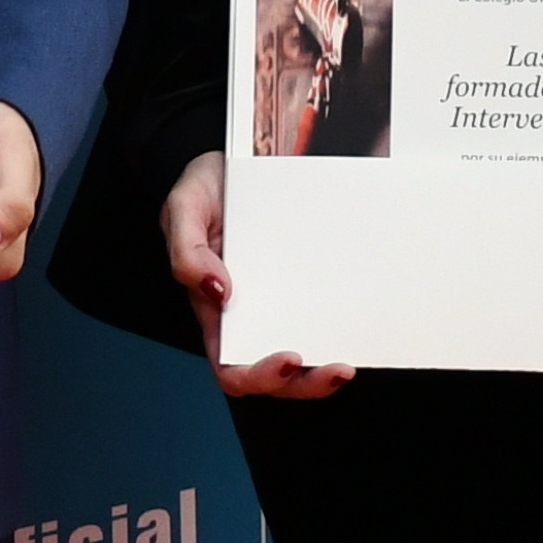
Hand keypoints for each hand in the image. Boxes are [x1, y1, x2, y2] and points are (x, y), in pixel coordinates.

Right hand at [162, 150, 353, 400]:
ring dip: (326, 371)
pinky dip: (343, 332)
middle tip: (336, 369)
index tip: (287, 358)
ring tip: (349, 363)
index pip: (230, 365)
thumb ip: (187, 251)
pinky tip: (358, 326)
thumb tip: (216, 292)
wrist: (239, 158)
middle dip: (306, 384)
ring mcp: (283, 303)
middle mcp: (250, 315)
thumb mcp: (184, 207)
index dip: (258, 375)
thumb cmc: (206, 187)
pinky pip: (326, 318)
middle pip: (275, 375)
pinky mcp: (309, 285)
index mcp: (215, 310)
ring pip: (306, 357)